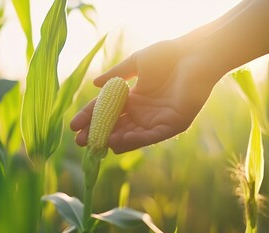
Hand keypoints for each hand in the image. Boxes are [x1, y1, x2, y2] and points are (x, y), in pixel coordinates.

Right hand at [70, 40, 222, 152]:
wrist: (194, 54)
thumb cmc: (167, 55)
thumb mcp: (136, 63)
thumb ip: (116, 75)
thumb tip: (95, 84)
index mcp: (135, 98)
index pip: (108, 111)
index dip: (90, 117)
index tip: (73, 126)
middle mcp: (144, 112)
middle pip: (116, 126)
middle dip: (97, 133)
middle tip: (79, 141)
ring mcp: (157, 120)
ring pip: (131, 135)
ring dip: (113, 139)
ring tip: (95, 142)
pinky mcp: (172, 125)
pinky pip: (150, 136)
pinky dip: (133, 140)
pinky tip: (116, 141)